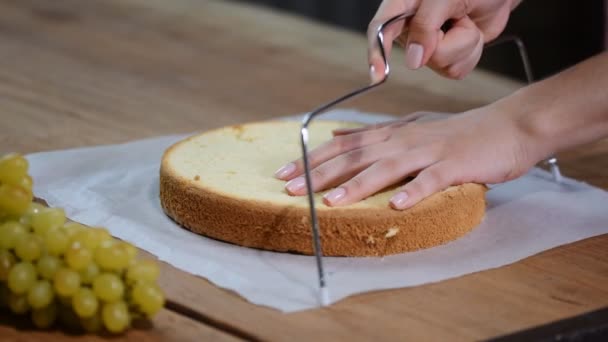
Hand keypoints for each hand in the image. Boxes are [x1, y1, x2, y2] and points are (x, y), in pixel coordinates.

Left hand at [274, 107, 546, 209]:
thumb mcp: (410, 127)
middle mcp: (404, 140)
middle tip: (290, 189)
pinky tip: (395, 207)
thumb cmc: (459, 133)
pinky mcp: (455, 166)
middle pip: (355, 156)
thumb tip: (337, 134)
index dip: (312, 158)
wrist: (509, 126)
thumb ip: (374, 134)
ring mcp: (429, 152)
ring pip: (386, 168)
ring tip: (330, 202)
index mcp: (392, 134)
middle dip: (320, 173)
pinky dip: (413, 192)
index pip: (344, 145)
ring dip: (356, 185)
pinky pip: (431, 180)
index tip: (284, 173)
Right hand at [368, 0, 518, 81]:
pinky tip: (469, 33)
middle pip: (419, 55)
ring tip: (464, 21)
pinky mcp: (446, 58)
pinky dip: (471, 53)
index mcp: (402, 4)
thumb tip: (413, 61)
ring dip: (464, 43)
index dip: (377, 53)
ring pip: (441, 64)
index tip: (378, 76)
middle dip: (446, 41)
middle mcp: (411, 27)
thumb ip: (426, 24)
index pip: (381, 30)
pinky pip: (455, 70)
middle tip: (458, 16)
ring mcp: (427, 45)